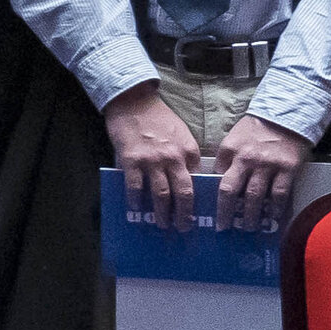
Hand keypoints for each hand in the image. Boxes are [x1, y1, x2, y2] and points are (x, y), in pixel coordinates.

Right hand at [100, 83, 199, 224]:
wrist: (134, 101)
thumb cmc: (158, 118)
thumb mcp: (181, 135)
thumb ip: (185, 156)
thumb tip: (186, 179)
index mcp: (189, 152)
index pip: (197, 182)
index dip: (198, 200)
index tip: (198, 214)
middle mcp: (174, 158)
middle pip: (183, 194)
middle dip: (184, 215)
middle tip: (183, 228)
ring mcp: (152, 160)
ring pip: (161, 194)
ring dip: (162, 213)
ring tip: (162, 224)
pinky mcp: (132, 160)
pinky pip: (135, 187)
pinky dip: (136, 200)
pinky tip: (135, 208)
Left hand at [209, 111, 313, 231]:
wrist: (286, 115)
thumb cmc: (256, 131)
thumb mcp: (233, 141)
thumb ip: (225, 161)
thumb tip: (216, 184)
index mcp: (230, 152)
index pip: (217, 180)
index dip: (212, 198)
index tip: (209, 212)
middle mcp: (246, 160)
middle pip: (231, 191)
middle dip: (226, 213)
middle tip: (224, 228)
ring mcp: (268, 165)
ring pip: (256, 196)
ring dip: (251, 215)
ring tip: (248, 228)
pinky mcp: (288, 168)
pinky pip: (280, 194)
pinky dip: (276, 208)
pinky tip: (273, 218)